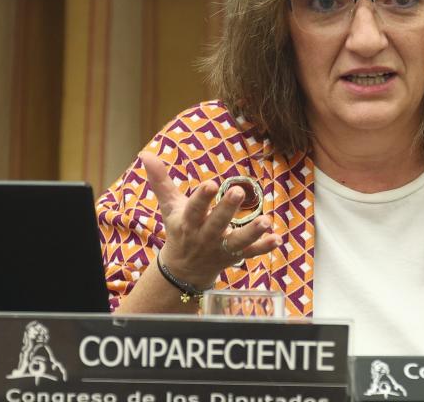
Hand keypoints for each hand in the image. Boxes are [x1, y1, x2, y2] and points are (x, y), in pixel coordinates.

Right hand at [140, 152, 281, 286]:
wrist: (183, 270)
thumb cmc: (179, 229)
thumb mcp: (169, 207)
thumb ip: (160, 181)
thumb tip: (145, 154)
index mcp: (188, 223)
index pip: (194, 209)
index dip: (201, 198)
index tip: (210, 184)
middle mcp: (205, 236)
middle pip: (217, 224)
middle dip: (227, 210)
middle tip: (238, 192)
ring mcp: (221, 248)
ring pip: (237, 242)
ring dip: (252, 232)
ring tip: (266, 221)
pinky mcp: (235, 256)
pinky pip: (252, 253)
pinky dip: (264, 247)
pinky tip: (278, 239)